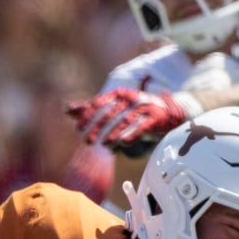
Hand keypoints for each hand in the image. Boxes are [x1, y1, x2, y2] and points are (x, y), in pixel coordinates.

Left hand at [66, 87, 190, 152]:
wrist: (170, 111)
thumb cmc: (138, 111)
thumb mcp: (115, 108)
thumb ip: (92, 108)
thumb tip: (67, 109)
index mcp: (120, 94)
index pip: (100, 102)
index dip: (88, 115)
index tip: (79, 127)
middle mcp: (131, 98)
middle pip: (111, 112)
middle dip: (98, 126)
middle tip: (88, 140)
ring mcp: (144, 107)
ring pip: (126, 120)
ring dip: (114, 133)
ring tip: (104, 145)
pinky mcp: (155, 118)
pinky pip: (142, 126)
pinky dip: (132, 134)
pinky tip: (123, 143)